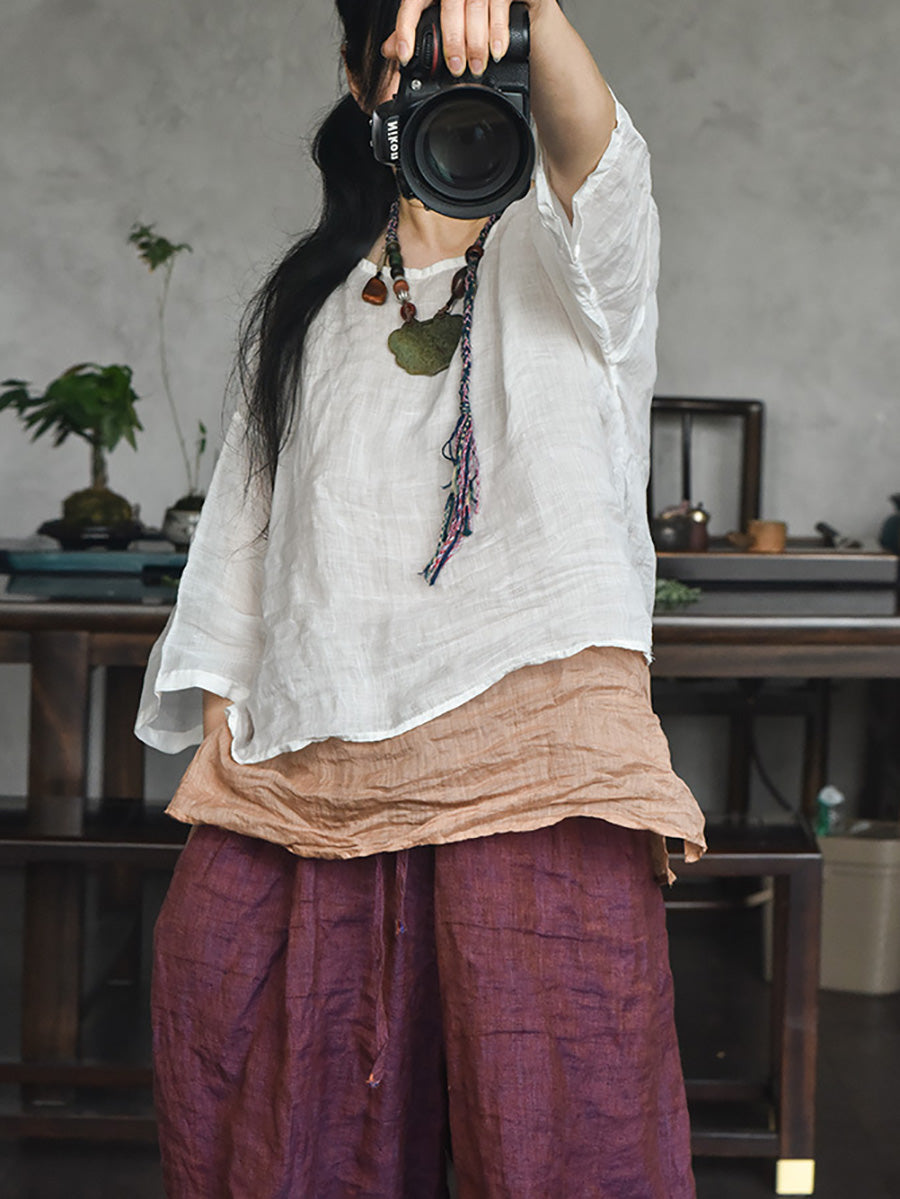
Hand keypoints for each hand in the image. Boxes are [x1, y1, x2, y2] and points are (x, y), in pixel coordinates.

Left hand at [382, 0, 548, 78]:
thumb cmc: (468, 7)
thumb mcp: (441, 14)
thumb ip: (416, 28)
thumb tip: (389, 50)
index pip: (413, 4)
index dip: (406, 31)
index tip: (405, 57)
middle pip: (448, 6)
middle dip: (453, 42)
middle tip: (457, 69)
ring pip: (475, 8)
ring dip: (477, 42)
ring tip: (477, 68)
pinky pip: (500, 6)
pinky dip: (498, 32)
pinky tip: (496, 51)